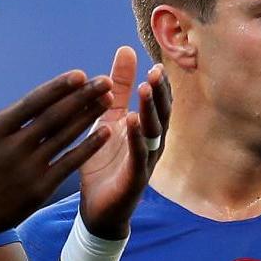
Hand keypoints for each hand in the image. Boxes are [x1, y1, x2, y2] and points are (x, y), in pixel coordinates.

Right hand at [0, 63, 112, 249]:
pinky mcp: (39, 190)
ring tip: (107, 100)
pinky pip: (69, 163)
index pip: (32, 103)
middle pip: (55, 117)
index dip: (58, 88)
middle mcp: (13, 148)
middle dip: (83, 96)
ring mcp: (27, 170)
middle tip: (106, 81)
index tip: (80, 75)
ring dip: (89, 116)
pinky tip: (105, 132)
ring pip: (65, 137)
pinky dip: (89, 147)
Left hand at [75, 46, 168, 239]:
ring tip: (144, 88)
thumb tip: (126, 50)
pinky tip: (132, 121)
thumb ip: (119, 88)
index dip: (159, 84)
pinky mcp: (135, 178)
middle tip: (155, 71)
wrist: (98, 209)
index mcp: (146, 129)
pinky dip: (137, 137)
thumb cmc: (105, 163)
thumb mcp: (108, 118)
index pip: (158, 102)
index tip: (155, 63)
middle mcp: (152, 144)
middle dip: (159, 92)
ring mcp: (146, 161)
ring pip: (154, 132)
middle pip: (162, 114)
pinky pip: (139, 155)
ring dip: (150, 109)